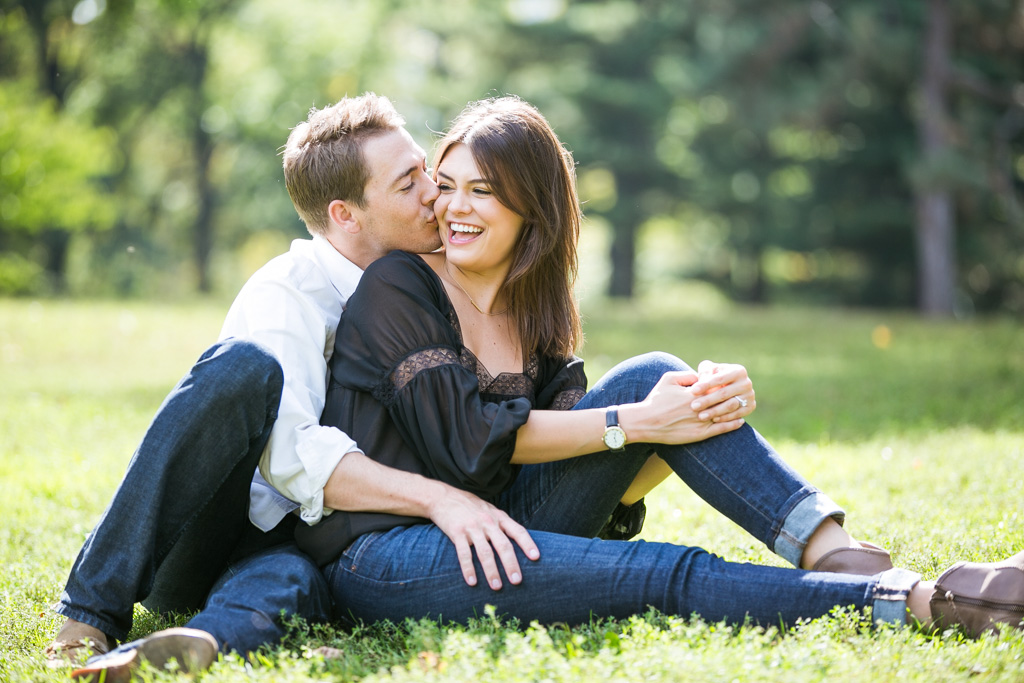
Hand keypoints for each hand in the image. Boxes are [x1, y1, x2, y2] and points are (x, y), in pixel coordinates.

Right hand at [426, 483, 539, 590]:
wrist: (443, 497)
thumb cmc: (469, 506)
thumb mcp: (489, 510)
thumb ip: (501, 524)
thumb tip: (517, 542)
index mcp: (498, 517)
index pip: (517, 531)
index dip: (528, 544)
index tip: (536, 557)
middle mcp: (488, 522)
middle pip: (503, 545)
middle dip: (511, 564)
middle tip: (517, 581)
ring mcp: (472, 527)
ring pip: (485, 552)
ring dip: (491, 571)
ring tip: (497, 586)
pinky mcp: (457, 532)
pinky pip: (464, 554)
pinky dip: (468, 569)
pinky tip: (472, 582)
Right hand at [619, 370, 745, 444]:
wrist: (646, 422)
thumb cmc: (656, 399)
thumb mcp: (668, 379)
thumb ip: (687, 375)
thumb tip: (701, 375)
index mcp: (693, 393)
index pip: (715, 385)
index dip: (723, 384)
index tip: (727, 382)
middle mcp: (699, 407)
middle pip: (723, 399)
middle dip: (732, 395)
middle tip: (739, 392)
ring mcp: (701, 421)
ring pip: (725, 414)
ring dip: (735, 409)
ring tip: (742, 406)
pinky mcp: (700, 434)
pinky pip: (721, 429)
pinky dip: (732, 425)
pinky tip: (740, 421)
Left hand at [689, 360, 755, 422]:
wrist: (729, 387)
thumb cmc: (714, 376)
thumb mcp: (709, 370)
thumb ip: (705, 371)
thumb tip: (701, 379)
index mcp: (738, 371)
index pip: (719, 378)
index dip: (706, 385)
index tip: (693, 391)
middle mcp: (746, 383)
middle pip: (724, 393)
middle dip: (708, 400)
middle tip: (694, 406)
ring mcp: (749, 396)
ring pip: (731, 405)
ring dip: (715, 411)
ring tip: (701, 416)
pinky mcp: (750, 407)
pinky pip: (737, 414)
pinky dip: (725, 418)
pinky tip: (713, 420)